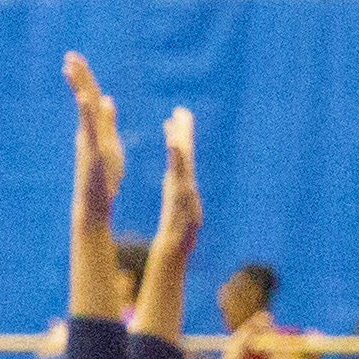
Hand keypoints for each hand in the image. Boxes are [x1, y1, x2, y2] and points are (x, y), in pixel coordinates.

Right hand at [66, 53, 124, 235]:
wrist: (93, 204)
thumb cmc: (103, 178)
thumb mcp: (110, 145)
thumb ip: (107, 123)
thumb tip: (108, 100)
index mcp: (95, 129)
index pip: (91, 98)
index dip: (84, 78)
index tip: (74, 58)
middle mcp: (89, 132)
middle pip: (85, 99)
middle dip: (78, 77)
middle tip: (69, 55)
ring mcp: (89, 142)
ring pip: (84, 110)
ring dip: (78, 88)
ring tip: (70, 68)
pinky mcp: (92, 153)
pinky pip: (89, 129)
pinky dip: (87, 112)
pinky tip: (84, 97)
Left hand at [154, 104, 201, 269]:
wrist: (174, 248)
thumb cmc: (175, 224)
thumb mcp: (174, 195)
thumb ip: (175, 176)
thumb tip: (175, 156)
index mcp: (180, 180)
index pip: (180, 152)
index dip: (180, 132)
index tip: (178, 112)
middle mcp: (184, 183)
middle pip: (185, 154)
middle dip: (184, 132)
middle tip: (181, 110)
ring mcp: (185, 193)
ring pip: (183, 165)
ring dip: (181, 146)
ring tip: (177, 127)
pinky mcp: (183, 203)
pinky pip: (180, 181)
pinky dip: (177, 164)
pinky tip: (173, 151)